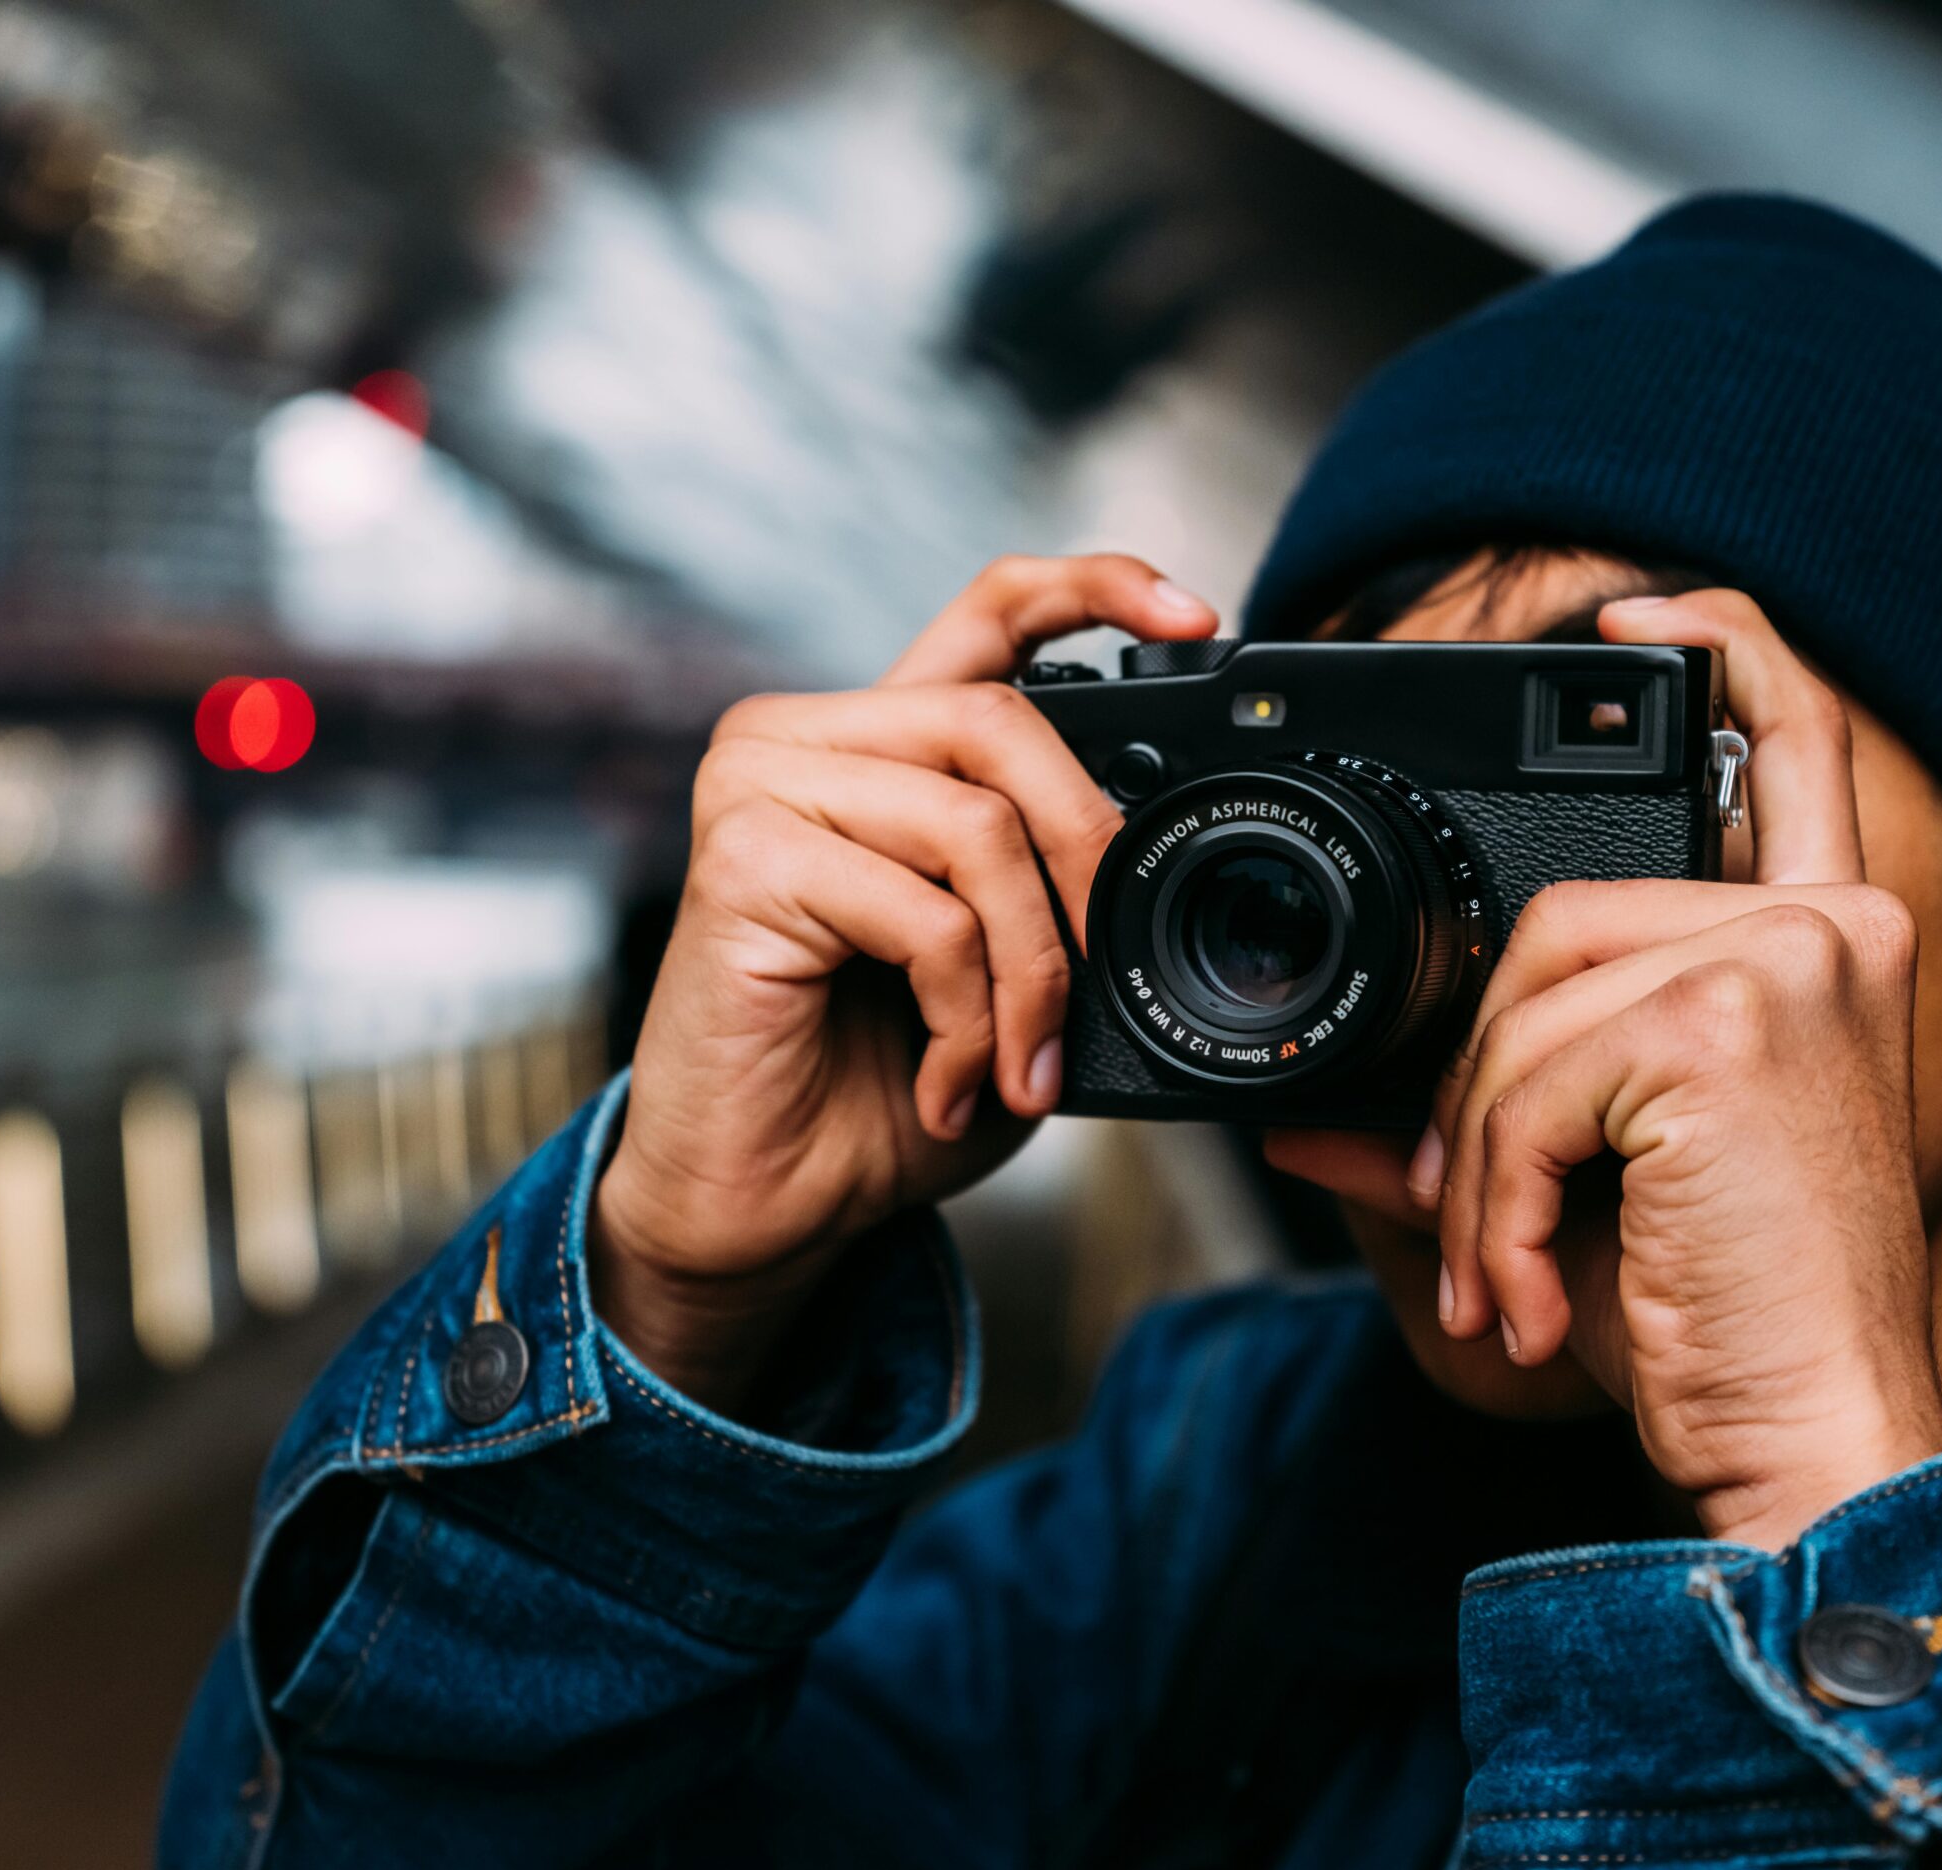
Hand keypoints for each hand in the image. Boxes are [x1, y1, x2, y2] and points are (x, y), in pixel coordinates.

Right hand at [591, 556, 1218, 1410]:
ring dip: (1032, 972)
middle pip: (1003, 721)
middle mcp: (803, 737)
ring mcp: (760, 787)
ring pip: (975, 827)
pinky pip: (925, 915)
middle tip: (1102, 974)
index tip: (1198, 618)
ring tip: (1018, 1066)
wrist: (762, 1205)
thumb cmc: (873, 1089)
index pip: (989, 612)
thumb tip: (1157, 860)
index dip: (1097, 591)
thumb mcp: (1004, 973)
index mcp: (874, 744)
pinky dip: (966, 1019)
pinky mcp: (743, 862)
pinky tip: (945, 1083)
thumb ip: (1054, 888)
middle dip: (1089, 855)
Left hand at [1277, 590, 1941, 1548]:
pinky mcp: (1722, 1024)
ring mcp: (1784, 965)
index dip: (1727, 650)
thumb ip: (1466, 1130)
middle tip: (1487, 1229)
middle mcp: (1831, 934)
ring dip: (1479, 1163)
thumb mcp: (1588, 1201)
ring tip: (1510, 1276)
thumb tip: (1301, 1125)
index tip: (1643, 601)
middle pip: (1560, 918)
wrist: (1807, 1446)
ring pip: (1524, 1004)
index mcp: (1828, 950)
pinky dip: (1497, 1199)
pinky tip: (1535, 1293)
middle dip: (1484, 1085)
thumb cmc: (1725, 1330)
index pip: (1798, 747)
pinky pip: (1526, 1079)